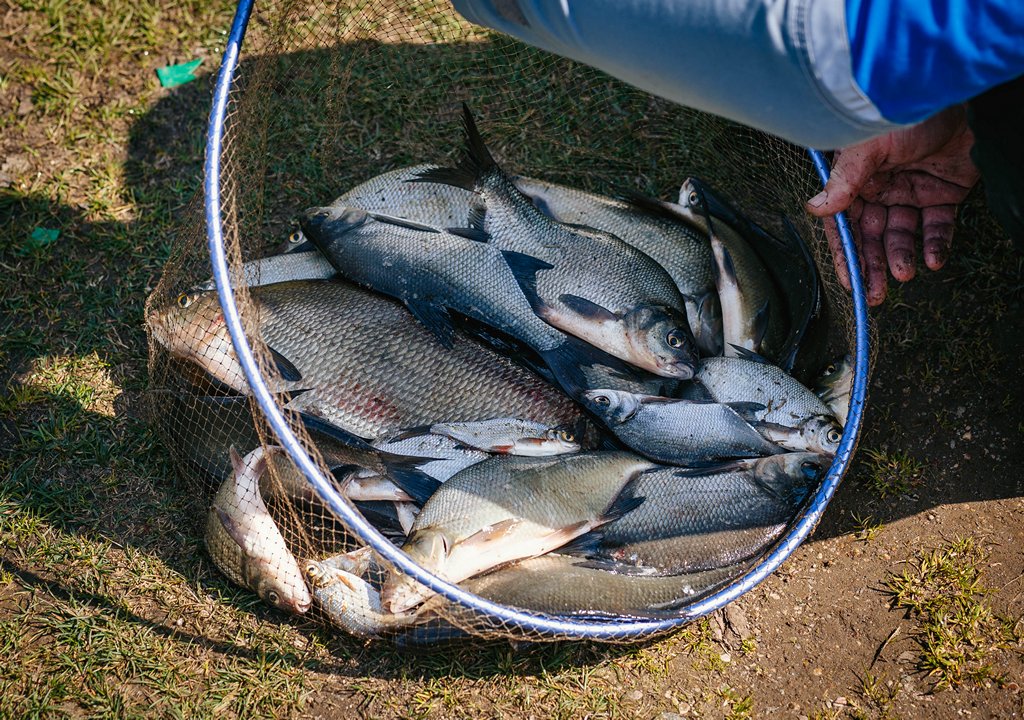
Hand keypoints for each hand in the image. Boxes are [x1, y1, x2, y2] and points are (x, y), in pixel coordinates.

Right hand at [805, 106, 980, 305]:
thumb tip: (815, 208)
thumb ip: (844, 180)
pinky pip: (938, 226)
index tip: (849, 280)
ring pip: (902, 235)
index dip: (846, 254)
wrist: (957, 90)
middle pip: (872, 236)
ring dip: (901, 257)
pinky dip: (936, 245)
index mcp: (855, 179)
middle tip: (875, 294)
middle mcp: (881, 188)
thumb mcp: (868, 145)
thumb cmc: (907, 108)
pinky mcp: (944, 192)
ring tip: (906, 274)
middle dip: (873, 266)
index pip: (845, 225)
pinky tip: (934, 260)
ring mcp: (912, 191)